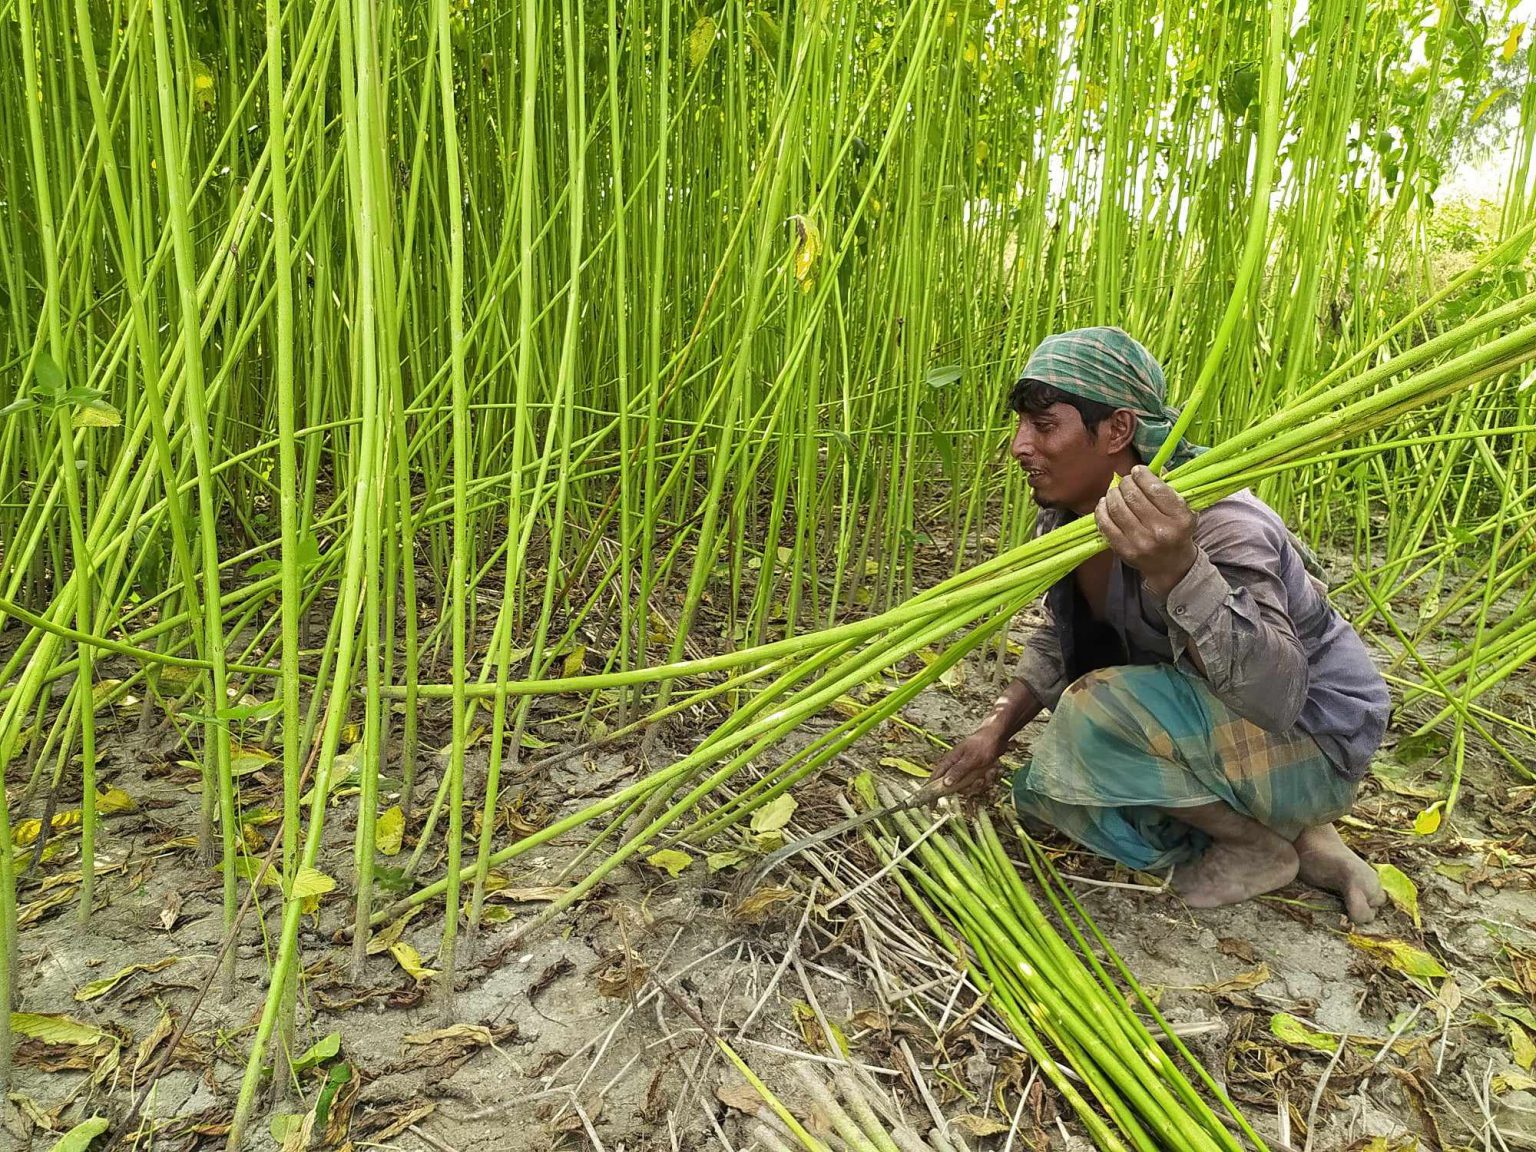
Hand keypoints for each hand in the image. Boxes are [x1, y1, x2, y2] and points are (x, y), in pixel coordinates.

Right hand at [928, 730, 1006, 798]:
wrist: (997, 737)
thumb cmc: (982, 745)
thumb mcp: (970, 759)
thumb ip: (958, 771)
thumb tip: (945, 784)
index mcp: (949, 762)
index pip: (935, 779)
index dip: (931, 793)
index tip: (931, 806)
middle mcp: (956, 768)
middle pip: (957, 788)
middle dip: (971, 787)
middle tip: (979, 780)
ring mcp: (966, 771)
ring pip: (970, 787)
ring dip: (982, 782)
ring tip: (989, 771)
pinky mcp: (976, 772)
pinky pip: (979, 783)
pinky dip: (987, 778)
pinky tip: (992, 769)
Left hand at [1095, 465, 1197, 597]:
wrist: (1171, 565)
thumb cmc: (1177, 532)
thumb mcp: (1183, 510)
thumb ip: (1168, 489)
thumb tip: (1149, 468)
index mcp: (1180, 518)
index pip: (1156, 489)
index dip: (1142, 476)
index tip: (1137, 471)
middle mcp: (1161, 531)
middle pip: (1133, 496)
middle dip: (1126, 483)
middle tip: (1125, 481)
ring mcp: (1141, 542)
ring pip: (1117, 509)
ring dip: (1112, 494)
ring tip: (1115, 491)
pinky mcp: (1125, 551)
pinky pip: (1106, 525)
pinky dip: (1101, 510)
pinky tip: (1104, 504)